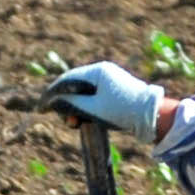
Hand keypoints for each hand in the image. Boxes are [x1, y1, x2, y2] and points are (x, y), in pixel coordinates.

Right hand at [37, 60, 170, 140]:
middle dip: (66, 104)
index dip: (51, 95)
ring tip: (76, 123)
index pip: (66, 80)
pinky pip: (94, 95)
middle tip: (67, 121)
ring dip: (76, 107)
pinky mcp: (115, 89)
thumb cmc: (122, 111)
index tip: (41, 108)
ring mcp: (110, 79)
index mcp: (97, 71)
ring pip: (83, 92)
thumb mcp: (92, 109)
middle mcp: (103, 70)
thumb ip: (70, 105)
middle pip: (74, 86)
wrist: (153, 116)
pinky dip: (86, 107)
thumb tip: (51, 102)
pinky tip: (85, 119)